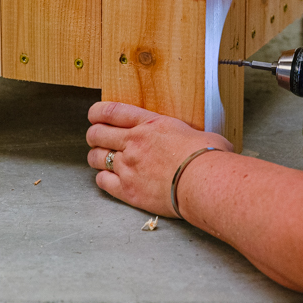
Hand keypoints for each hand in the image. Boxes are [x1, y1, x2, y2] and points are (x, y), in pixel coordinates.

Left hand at [86, 102, 233, 217]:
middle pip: (96, 134)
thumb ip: (185, 133)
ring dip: (96, 157)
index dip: (97, 112)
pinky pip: (102, 182)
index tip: (94, 115)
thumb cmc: (208, 157)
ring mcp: (128, 166)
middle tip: (98, 139)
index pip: (111, 112)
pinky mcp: (128, 190)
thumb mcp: (196, 132)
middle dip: (94, 136)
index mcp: (150, 124)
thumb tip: (195, 139)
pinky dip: (103, 179)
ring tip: (102, 159)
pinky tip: (110, 179)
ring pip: (95, 158)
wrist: (204, 182)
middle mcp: (134, 142)